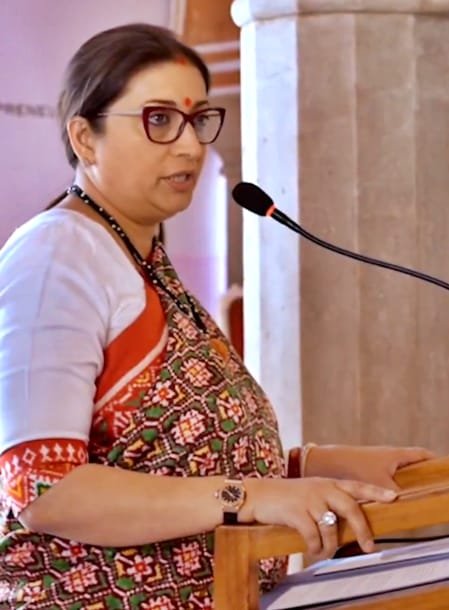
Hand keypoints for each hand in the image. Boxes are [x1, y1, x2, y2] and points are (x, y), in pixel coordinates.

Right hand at [243, 477, 396, 558]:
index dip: (376, 491)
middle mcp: (321, 489)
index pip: (356, 486)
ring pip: (331, 528)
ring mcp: (309, 499)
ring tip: (322, 551)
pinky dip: (314, 547)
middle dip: (362, 529)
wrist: (256, 495)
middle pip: (351, 508)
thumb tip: (348, 525)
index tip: (394, 497)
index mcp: (327, 483)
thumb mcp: (310, 493)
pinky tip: (311, 549)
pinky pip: (313, 536)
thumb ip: (328, 502)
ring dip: (329, 546)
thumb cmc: (285, 498)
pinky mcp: (296, 512)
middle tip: (369, 546)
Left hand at [305, 445, 434, 489]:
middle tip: (433, 487)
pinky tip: (391, 501)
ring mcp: (378, 462)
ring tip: (416, 497)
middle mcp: (388, 455)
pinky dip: (392, 486)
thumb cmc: (353, 467)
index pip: (422, 455)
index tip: (444, 469)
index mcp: (396, 454)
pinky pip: (387, 477)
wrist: (327, 462)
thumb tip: (407, 505)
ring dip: (407, 481)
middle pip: (413, 463)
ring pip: (399, 471)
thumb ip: (395, 496)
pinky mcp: (368, 469)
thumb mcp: (380, 484)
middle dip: (423, 474)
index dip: (434, 462)